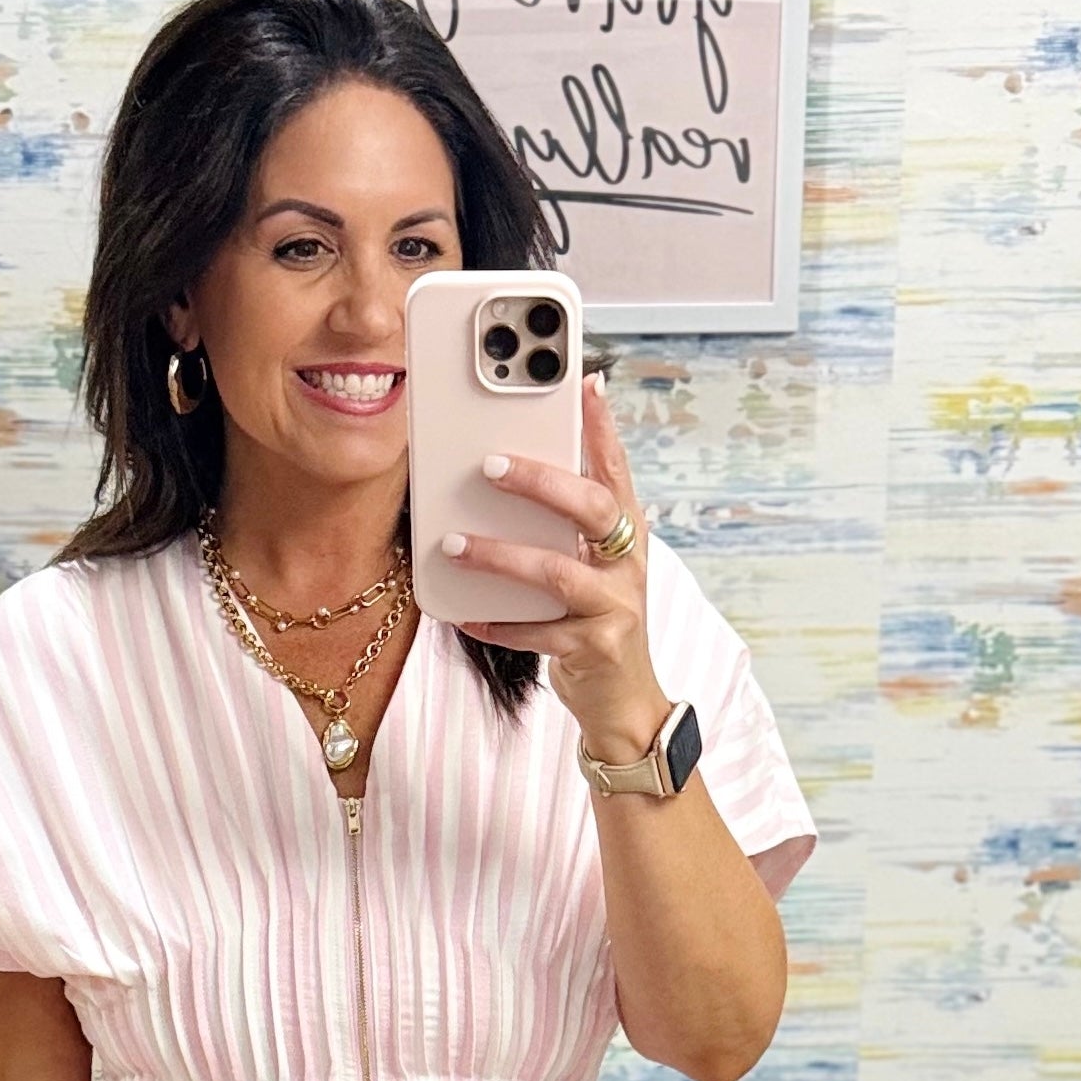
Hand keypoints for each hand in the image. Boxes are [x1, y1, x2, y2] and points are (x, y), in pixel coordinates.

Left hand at [443, 372, 668, 763]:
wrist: (624, 700)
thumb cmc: (596, 618)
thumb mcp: (590, 562)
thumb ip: (565, 519)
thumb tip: (514, 464)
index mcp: (627, 530)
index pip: (615, 467)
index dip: (602, 424)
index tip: (583, 379)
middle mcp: (628, 562)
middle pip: (589, 508)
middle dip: (540, 482)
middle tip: (490, 465)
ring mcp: (615, 606)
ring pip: (555, 573)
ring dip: (500, 556)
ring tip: (453, 544)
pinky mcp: (593, 649)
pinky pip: (536, 633)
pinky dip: (497, 622)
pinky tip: (463, 612)